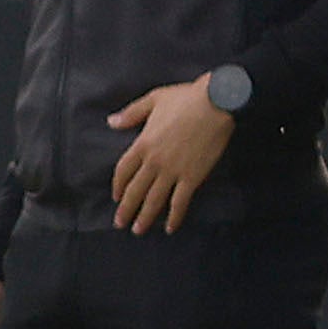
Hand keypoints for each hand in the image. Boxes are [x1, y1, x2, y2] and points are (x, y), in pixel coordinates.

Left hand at [106, 80, 235, 232]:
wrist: (216, 103)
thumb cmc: (186, 98)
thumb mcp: (153, 100)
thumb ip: (131, 114)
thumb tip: (111, 122)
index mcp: (143, 143)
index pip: (123, 170)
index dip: (118, 186)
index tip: (117, 197)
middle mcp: (154, 161)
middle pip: (135, 190)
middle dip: (126, 209)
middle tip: (120, 223)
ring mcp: (173, 171)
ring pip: (154, 200)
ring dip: (145, 217)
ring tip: (138, 230)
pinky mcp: (193, 177)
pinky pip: (180, 202)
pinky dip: (174, 217)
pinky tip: (170, 228)